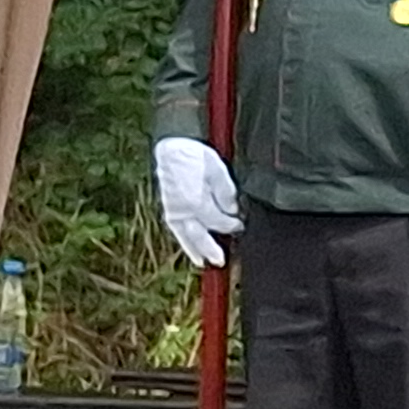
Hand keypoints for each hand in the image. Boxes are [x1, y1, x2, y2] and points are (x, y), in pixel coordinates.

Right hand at [153, 135, 242, 268]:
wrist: (173, 146)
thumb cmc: (197, 155)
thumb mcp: (218, 171)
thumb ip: (226, 193)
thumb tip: (232, 211)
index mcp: (196, 200)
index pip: (217, 220)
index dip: (230, 225)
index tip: (240, 227)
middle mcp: (182, 209)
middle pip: (199, 234)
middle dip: (211, 248)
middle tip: (221, 261)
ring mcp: (173, 210)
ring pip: (186, 236)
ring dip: (196, 250)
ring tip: (204, 262)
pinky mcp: (168, 208)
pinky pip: (178, 230)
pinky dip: (185, 243)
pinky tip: (192, 251)